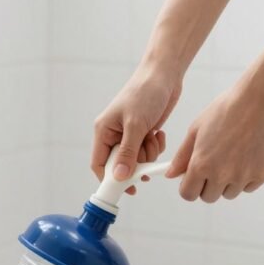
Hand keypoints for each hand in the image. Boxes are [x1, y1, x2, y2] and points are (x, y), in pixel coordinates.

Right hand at [92, 66, 180, 192]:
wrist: (164, 75)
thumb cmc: (145, 93)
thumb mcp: (136, 125)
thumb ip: (127, 153)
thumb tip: (119, 177)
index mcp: (103, 131)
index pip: (99, 164)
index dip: (110, 179)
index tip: (125, 189)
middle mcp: (113, 134)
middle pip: (120, 165)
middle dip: (136, 163)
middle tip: (146, 158)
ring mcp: (129, 134)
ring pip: (136, 160)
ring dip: (148, 154)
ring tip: (153, 137)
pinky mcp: (143, 133)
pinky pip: (148, 151)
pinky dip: (155, 146)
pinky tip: (158, 133)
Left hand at [166, 80, 263, 202]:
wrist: (261, 100)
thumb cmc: (228, 109)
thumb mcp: (197, 129)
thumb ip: (182, 155)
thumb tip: (171, 174)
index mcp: (201, 164)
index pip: (188, 194)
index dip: (188, 187)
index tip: (192, 179)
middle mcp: (221, 175)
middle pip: (208, 197)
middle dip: (207, 184)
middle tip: (213, 164)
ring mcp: (243, 177)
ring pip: (229, 193)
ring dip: (227, 182)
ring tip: (232, 156)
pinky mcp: (261, 175)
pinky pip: (248, 187)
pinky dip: (246, 178)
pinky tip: (246, 156)